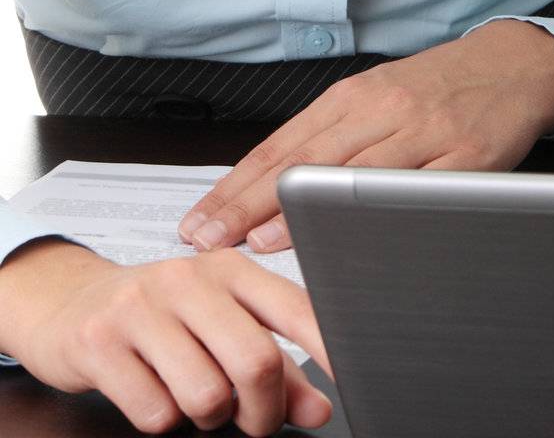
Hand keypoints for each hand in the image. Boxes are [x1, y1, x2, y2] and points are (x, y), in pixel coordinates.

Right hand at [0, 235, 333, 434]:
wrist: (68, 304)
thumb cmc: (159, 317)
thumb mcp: (219, 326)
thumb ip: (276, 366)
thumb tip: (319, 408)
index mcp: (230, 269)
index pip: (295, 308)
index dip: (328, 350)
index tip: (347, 384)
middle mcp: (189, 278)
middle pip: (256, 361)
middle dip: (262, 410)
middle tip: (252, 421)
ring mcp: (142, 306)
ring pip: (206, 395)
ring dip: (205, 417)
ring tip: (189, 394)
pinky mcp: (100, 342)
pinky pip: (155, 414)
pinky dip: (160, 421)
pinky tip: (149, 390)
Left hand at [177, 19, 553, 252]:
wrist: (516, 63)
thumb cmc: (441, 86)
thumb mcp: (379, 95)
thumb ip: (331, 135)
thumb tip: (269, 184)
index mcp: (355, 95)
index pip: (283, 144)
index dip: (237, 184)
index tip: (200, 219)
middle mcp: (384, 109)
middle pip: (306, 160)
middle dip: (249, 202)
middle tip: (207, 236)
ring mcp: (426, 133)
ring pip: (352, 172)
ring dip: (300, 209)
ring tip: (257, 238)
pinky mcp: (467, 158)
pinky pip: (417, 190)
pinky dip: (378, 212)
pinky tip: (352, 232)